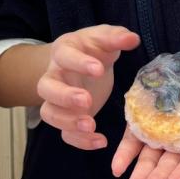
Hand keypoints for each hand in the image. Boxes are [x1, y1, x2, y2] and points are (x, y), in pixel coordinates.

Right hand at [37, 25, 140, 150]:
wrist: (83, 61)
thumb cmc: (93, 48)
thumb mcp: (104, 38)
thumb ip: (116, 37)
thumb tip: (133, 38)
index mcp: (63, 52)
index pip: (64, 56)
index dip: (78, 63)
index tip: (98, 70)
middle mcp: (53, 76)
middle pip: (46, 87)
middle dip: (65, 96)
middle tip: (87, 101)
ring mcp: (56, 100)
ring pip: (49, 113)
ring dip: (68, 122)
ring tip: (91, 125)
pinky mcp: (66, 117)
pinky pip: (64, 133)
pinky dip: (79, 140)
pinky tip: (100, 141)